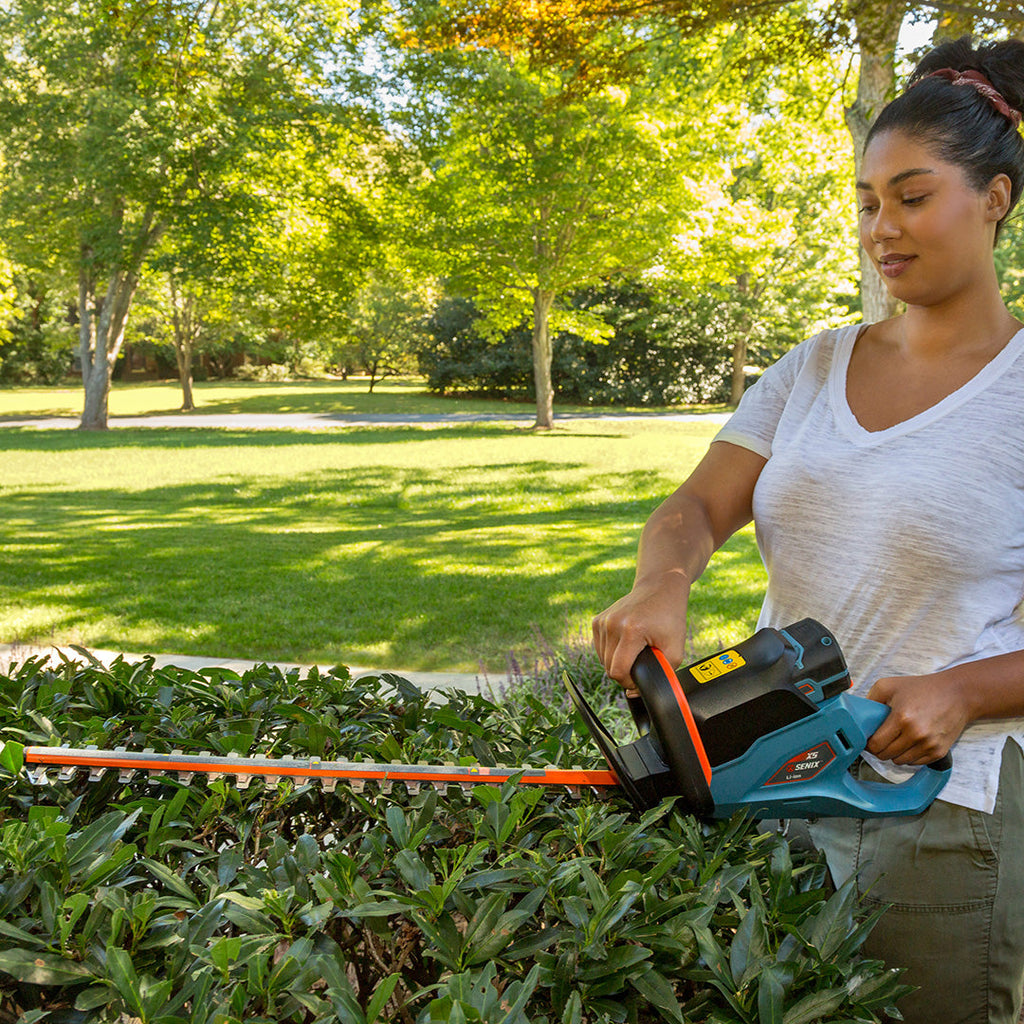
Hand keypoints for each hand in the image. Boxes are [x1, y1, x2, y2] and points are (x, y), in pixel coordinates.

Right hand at [592, 572, 689, 689]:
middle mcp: (612, 624)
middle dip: (625, 673)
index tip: (640, 678)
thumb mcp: (676, 648)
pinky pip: (600, 648)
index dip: (629, 682)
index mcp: (631, 630)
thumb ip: (663, 674)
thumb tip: (633, 693)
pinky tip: (626, 643)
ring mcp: (602, 621)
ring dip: (617, 662)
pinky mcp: (597, 621)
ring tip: (635, 651)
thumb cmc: (670, 617)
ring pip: (602, 660)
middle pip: (608, 668)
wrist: (659, 588)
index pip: (618, 671)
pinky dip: (611, 652)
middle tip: (641, 663)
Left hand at [865, 671, 970, 764]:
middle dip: (879, 748)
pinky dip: (909, 756)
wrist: (957, 694)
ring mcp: (929, 745)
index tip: (867, 739)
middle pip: (885, 755)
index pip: (876, 744)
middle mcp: (916, 734)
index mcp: (901, 717)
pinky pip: (915, 763)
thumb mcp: (889, 685)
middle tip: (880, 738)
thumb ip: (870, 700)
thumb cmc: (923, 688)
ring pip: (899, 762)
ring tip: (896, 738)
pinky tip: (909, 742)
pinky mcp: (939, 752)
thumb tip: (858, 717)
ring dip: (894, 753)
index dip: (868, 743)